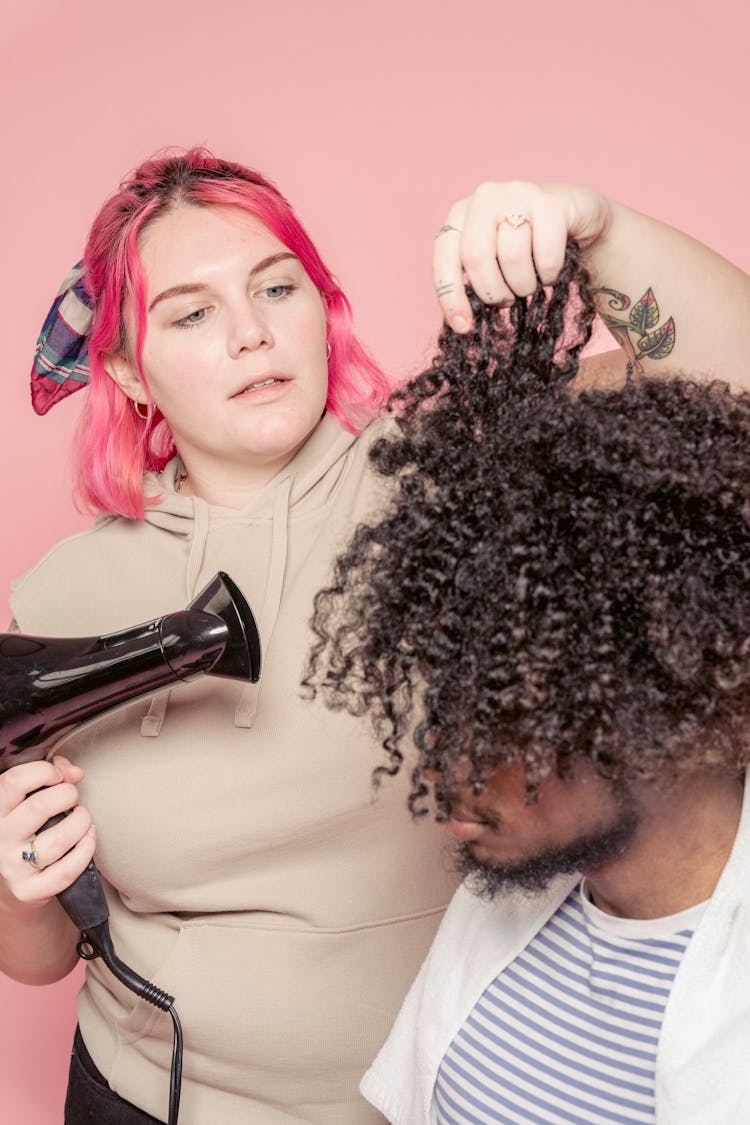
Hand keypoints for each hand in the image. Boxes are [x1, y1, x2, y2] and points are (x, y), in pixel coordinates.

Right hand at [0, 756, 94, 910]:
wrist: (13, 882)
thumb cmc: (27, 829)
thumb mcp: (26, 800)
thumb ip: (50, 776)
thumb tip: (74, 772)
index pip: (14, 782)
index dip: (44, 771)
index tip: (59, 776)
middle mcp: (0, 839)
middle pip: (39, 807)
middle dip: (67, 795)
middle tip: (72, 797)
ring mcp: (13, 867)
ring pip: (57, 839)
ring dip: (81, 822)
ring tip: (83, 818)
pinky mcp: (29, 890)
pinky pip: (66, 871)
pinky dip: (85, 850)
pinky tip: (88, 838)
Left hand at [433, 181, 610, 331]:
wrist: (575, 219)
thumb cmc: (525, 247)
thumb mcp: (492, 262)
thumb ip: (471, 283)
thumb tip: (460, 323)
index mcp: (461, 214)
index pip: (445, 257)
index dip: (451, 296)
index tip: (464, 327)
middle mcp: (485, 197)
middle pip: (476, 256)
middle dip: (492, 290)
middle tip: (506, 300)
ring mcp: (518, 193)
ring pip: (512, 256)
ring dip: (523, 285)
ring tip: (529, 282)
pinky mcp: (551, 202)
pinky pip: (546, 255)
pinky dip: (549, 274)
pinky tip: (550, 270)